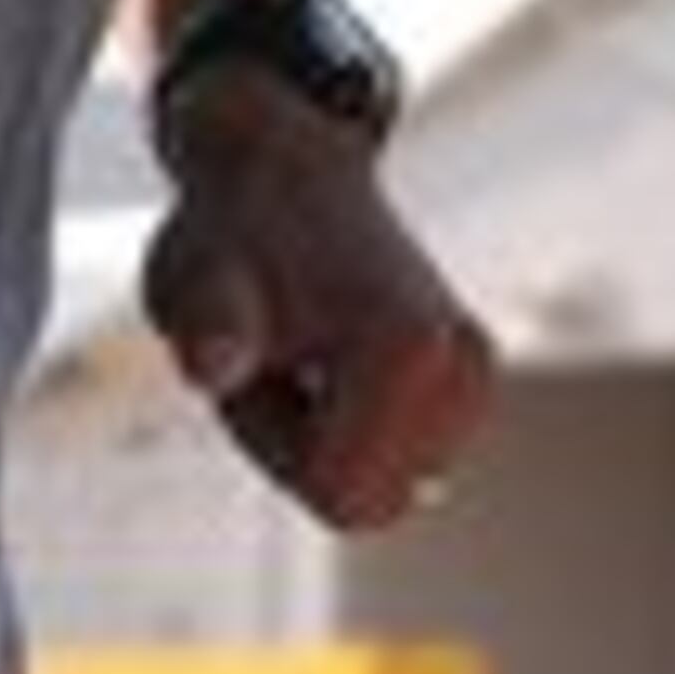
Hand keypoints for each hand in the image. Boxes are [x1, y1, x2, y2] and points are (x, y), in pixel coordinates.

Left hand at [139, 95, 495, 529]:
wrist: (283, 173)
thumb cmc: (233, 231)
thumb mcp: (197, 280)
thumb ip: (208, 330)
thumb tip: (209, 367)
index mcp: (412, 347)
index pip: (339, 496)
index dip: (276, 448)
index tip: (260, 369)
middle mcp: (466, 365)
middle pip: (370, 501)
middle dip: (302, 451)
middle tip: (277, 359)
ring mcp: (476, 378)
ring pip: (384, 486)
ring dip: (322, 438)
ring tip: (300, 351)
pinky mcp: (470, 387)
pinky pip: (396, 463)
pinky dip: (350, 428)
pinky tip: (328, 358)